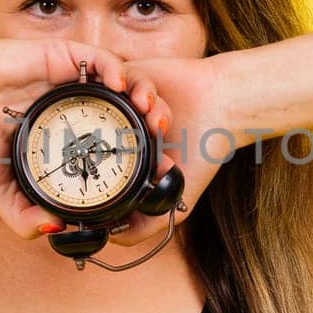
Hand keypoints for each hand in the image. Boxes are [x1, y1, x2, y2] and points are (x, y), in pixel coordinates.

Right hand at [0, 38, 175, 240]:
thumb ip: (20, 215)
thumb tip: (53, 230)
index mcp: (71, 138)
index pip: (118, 145)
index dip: (143, 157)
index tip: (159, 172)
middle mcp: (79, 110)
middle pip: (132, 113)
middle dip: (153, 124)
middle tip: (161, 139)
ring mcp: (74, 83)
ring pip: (126, 85)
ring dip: (145, 96)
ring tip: (149, 113)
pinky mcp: (64, 58)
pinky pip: (101, 61)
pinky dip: (118, 70)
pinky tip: (122, 86)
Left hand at [91, 53, 227, 247]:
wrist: (223, 110)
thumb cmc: (202, 153)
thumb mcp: (176, 201)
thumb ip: (147, 224)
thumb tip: (108, 238)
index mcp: (121, 153)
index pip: (89, 161)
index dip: (91, 165)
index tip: (96, 170)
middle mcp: (117, 127)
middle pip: (89, 129)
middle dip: (106, 135)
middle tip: (125, 139)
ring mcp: (122, 101)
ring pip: (103, 103)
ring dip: (125, 108)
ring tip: (148, 112)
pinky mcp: (130, 74)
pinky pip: (115, 75)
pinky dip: (132, 88)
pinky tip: (148, 99)